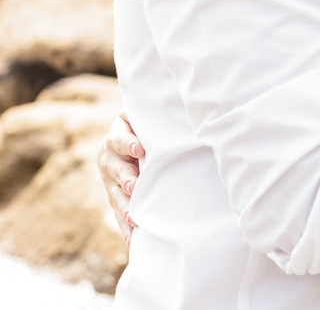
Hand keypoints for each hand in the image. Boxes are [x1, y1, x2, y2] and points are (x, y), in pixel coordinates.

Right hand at [96, 109, 144, 244]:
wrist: (143, 136)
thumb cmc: (152, 123)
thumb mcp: (149, 116)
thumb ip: (155, 116)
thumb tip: (181, 109)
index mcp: (117, 134)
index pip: (119, 138)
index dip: (128, 142)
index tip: (140, 148)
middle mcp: (109, 157)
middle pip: (114, 168)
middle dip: (125, 177)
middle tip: (135, 185)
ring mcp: (110, 180)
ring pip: (115, 194)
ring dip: (125, 207)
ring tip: (135, 218)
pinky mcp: (116, 197)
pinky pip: (120, 213)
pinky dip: (127, 227)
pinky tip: (134, 240)